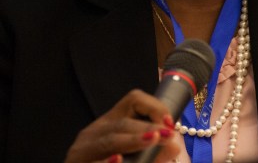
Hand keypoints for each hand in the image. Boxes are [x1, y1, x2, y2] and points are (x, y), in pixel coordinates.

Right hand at [64, 89, 179, 162]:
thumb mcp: (135, 159)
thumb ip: (154, 154)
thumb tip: (175, 146)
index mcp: (110, 123)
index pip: (133, 100)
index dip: (154, 107)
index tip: (170, 123)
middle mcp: (94, 132)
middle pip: (123, 123)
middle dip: (148, 128)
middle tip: (168, 135)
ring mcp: (82, 150)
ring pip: (110, 140)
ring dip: (133, 140)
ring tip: (153, 139)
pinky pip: (94, 162)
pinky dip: (106, 162)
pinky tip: (117, 160)